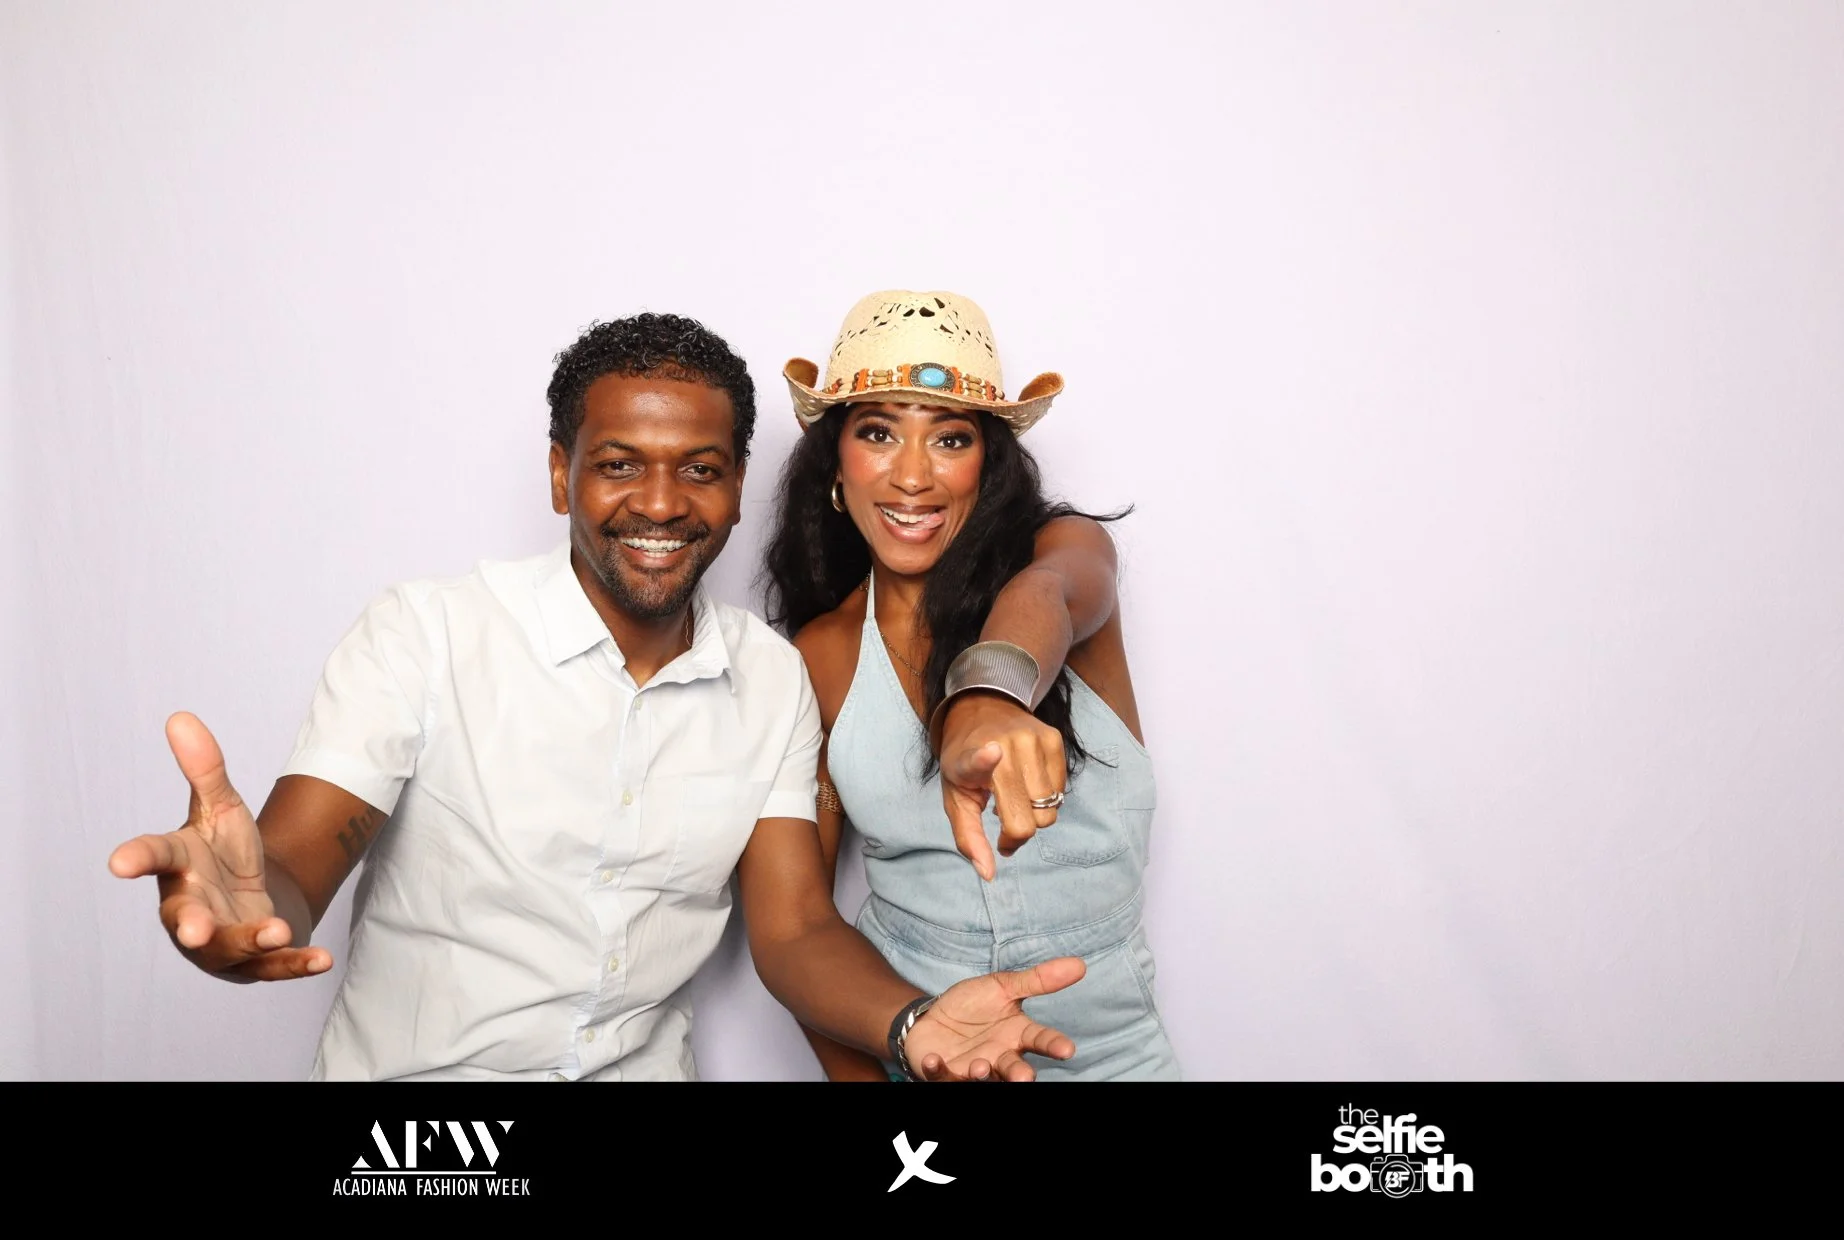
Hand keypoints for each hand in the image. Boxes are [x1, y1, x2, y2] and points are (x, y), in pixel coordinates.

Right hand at [107, 712, 330, 981]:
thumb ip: (205, 770)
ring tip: (277, 931)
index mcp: (178, 865)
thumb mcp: (221, 807)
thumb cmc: (222, 853)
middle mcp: (190, 907)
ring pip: (229, 948)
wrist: (249, 898)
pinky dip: (296, 964)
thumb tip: (181, 717)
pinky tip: (323, 960)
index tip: (118, 862)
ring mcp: (219, 940)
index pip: (154, 857)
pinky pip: (273, 967)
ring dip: (251, 941)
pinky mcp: (252, 961)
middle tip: (195, 928)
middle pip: (184, 918)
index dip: (137, 858)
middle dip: (190, 924)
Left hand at [901, 956, 1084, 1080]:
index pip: (1040, 1040)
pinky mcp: (944, 1072)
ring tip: (980, 1066)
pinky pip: (941, 1075)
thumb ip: (1038, 980)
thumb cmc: (974, 1005)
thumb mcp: (1004, 986)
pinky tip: (934, 1060)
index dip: (1053, 1045)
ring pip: (982, 1078)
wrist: (934, 1016)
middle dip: (1018, 1074)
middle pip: (1013, 1069)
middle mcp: (998, 1056)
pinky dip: (937, 1070)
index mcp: (1017, 1035)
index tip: (1067, 1049)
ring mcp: (972, 1067)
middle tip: (1024, 1078)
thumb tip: (1080, 964)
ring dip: (981, 1074)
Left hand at [938, 692, 1066, 880]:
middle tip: (1001, 819)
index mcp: (970, 758)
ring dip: (1033, 815)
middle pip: (1029, 818)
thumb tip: (989, 874)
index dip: (985, 759)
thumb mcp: (956, 799)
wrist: (982, 709)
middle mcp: (1006, 746)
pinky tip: (1027, 783)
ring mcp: (1034, 740)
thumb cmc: (965, 762)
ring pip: (1050, 809)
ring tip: (1014, 798)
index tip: (993, 752)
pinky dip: (1046, 798)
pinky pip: (1062, 793)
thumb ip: (969, 838)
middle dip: (1016, 831)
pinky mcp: (1054, 739)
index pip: (979, 759)